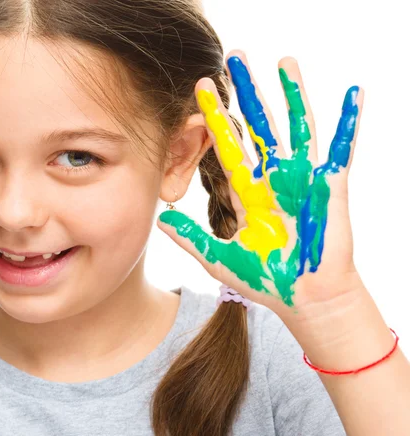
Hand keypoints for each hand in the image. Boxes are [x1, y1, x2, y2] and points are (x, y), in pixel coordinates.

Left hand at [158, 50, 365, 321]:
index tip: (200, 89)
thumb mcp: (219, 258)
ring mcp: (303, 179)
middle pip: (259, 126)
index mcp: (247, 192)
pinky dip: (349, 121)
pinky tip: (353, 92)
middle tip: (235, 58)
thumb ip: (190, 237)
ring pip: (295, 127)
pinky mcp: (330, 186)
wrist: (304, 299)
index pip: (228, 146)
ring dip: (291, 94)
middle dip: (247, 92)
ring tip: (284, 60)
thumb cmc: (266, 280)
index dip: (215, 117)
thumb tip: (160, 219)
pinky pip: (341, 148)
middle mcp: (273, 178)